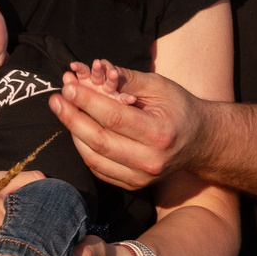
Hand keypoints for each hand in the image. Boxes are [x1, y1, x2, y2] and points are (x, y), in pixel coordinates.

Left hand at [52, 63, 205, 189]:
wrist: (201, 143)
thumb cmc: (180, 109)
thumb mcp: (160, 87)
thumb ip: (127, 79)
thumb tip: (93, 70)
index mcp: (159, 134)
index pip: (113, 118)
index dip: (86, 102)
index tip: (67, 87)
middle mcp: (150, 161)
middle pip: (99, 141)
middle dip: (71, 118)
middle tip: (55, 100)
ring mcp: (141, 178)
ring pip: (93, 158)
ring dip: (73, 134)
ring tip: (63, 112)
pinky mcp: (133, 185)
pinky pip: (99, 169)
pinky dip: (83, 149)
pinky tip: (77, 130)